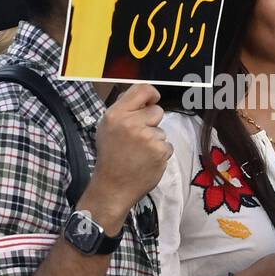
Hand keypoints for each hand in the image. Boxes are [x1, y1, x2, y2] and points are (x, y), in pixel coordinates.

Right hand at [86, 83, 172, 226]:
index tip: (153, 100)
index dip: (151, 94)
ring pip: (162, 130)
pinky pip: (167, 145)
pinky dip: (160, 153)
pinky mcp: (160, 151)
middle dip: (152, 122)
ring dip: (154, 140)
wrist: (112, 186)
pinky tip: (146, 161)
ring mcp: (147, 138)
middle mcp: (131, 123)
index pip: (143, 89)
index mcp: (116, 114)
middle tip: (138, 137)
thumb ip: (124, 109)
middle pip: (157, 111)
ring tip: (139, 153)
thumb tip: (144, 96)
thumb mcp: (107, 127)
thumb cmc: (110, 156)